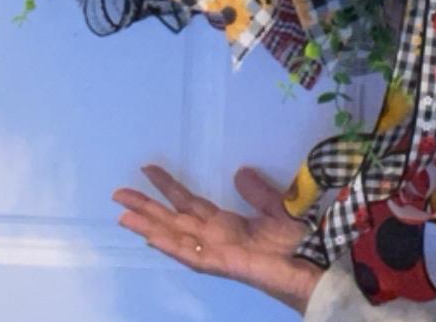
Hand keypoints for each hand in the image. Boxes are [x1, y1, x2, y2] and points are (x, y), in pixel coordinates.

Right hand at [113, 164, 323, 313]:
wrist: (316, 267)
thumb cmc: (300, 241)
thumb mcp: (280, 207)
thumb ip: (259, 192)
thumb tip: (239, 171)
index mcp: (227, 224)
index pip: (190, 202)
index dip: (169, 187)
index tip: (148, 168)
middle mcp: (216, 238)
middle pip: (173, 219)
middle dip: (147, 207)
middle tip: (118, 192)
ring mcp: (218, 252)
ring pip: (176, 237)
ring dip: (149, 226)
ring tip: (123, 215)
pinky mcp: (226, 264)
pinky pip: (194, 255)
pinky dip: (173, 246)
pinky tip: (153, 237)